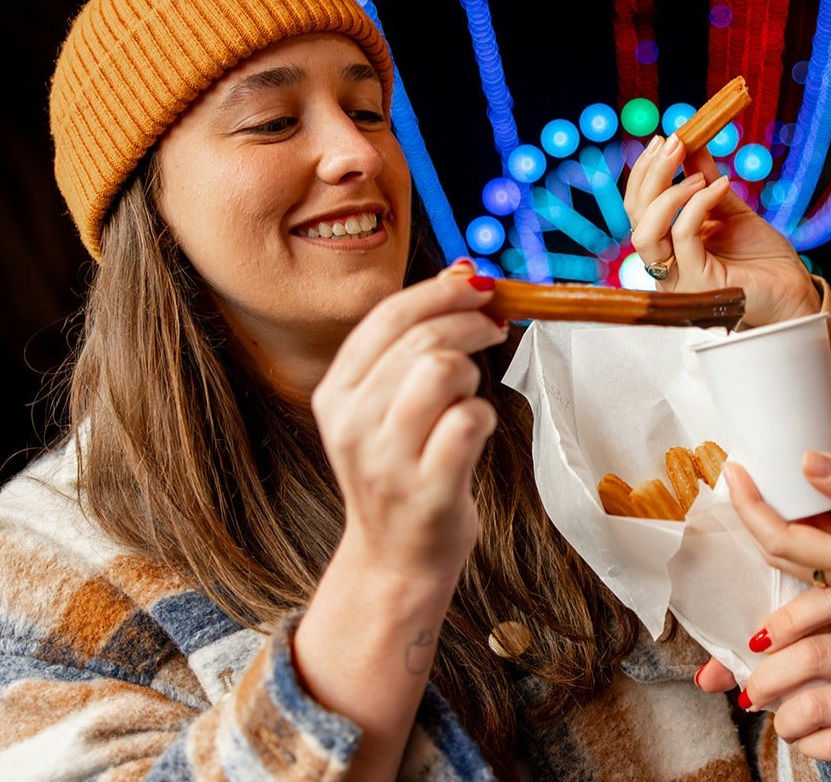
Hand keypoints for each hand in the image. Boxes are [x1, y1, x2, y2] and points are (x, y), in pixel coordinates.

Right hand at [310, 262, 507, 583]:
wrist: (396, 557)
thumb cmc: (403, 469)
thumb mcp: (385, 405)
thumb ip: (412, 344)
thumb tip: (461, 274)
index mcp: (335, 393)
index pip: (386, 317)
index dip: (440, 291)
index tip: (478, 286)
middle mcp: (352, 424)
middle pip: (422, 340)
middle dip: (470, 325)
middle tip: (495, 330)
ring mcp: (386, 461)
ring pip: (443, 371)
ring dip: (472, 373)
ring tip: (469, 394)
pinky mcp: (427, 491)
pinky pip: (469, 421)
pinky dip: (483, 415)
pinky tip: (475, 430)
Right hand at [622, 134, 817, 327]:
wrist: (792, 287)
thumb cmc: (761, 256)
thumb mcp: (729, 209)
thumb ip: (705, 181)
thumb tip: (691, 144)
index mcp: (667, 247)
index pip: (638, 208)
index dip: (646, 172)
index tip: (665, 139)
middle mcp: (665, 265)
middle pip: (636, 216)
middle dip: (651, 174)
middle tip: (675, 142)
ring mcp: (678, 278)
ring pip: (647, 232)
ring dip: (667, 193)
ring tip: (699, 174)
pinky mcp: (698, 282)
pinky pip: (684, 236)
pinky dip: (698, 205)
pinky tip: (721, 187)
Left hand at [695, 587, 830, 778]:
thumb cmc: (826, 689)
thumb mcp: (793, 661)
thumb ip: (749, 661)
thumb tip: (705, 678)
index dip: (788, 619)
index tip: (756, 642)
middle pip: (818, 654)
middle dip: (769, 678)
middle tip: (752, 695)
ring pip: (821, 702)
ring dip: (786, 719)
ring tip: (784, 723)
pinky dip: (810, 745)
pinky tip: (812, 740)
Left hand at [725, 456, 830, 600]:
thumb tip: (805, 460)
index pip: (785, 541)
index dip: (753, 508)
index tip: (734, 471)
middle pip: (784, 552)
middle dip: (755, 513)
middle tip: (735, 469)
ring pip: (805, 550)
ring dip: (780, 515)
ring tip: (760, 472)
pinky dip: (812, 518)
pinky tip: (805, 486)